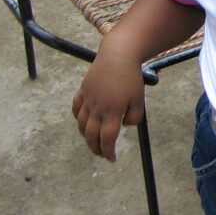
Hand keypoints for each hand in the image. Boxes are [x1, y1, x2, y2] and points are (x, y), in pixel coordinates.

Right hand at [72, 43, 145, 161]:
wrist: (118, 55)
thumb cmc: (131, 78)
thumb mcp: (139, 99)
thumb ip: (134, 117)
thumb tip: (123, 125)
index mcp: (112, 112)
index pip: (107, 139)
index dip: (109, 152)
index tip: (112, 159)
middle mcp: (97, 108)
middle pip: (91, 136)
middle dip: (96, 148)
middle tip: (103, 154)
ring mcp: (88, 100)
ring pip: (81, 124)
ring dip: (86, 136)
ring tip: (94, 140)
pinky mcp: (83, 90)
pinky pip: (76, 109)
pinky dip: (78, 118)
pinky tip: (84, 121)